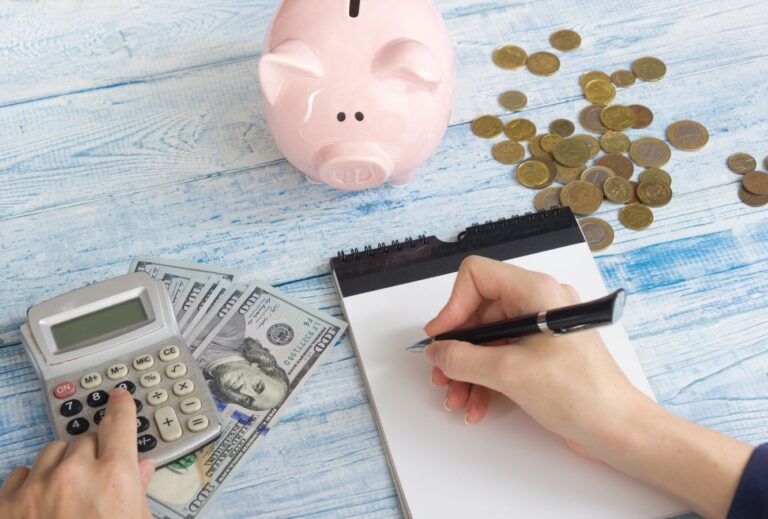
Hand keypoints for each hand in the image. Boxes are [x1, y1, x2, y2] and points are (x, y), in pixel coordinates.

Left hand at [0, 388, 155, 518]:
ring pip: (52, 451)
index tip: (118, 397)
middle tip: (97, 479)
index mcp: (114, 477)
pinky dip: (31, 483)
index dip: (120, 406)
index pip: (118, 423)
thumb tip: (141, 469)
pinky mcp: (8, 505)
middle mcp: (74, 475)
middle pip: (85, 440)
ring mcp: (37, 488)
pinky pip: (20, 473)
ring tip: (69, 490)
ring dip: (62, 463)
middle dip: (93, 453)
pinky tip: (41, 500)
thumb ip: (138, 490)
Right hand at [424, 257, 754, 518]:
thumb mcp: (509, 372)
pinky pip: (502, 358)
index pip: (477, 277)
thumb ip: (463, 358)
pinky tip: (477, 406)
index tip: (442, 337)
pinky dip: (485, 380)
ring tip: (457, 399)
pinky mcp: (542, 355)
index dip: (453, 305)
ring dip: (467, 370)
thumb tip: (437, 351)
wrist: (619, 430)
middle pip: (478, 313)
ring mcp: (541, 330)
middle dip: (457, 348)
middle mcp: (538, 304)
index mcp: (536, 291)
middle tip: (441, 374)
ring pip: (487, 340)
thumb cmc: (581, 393)